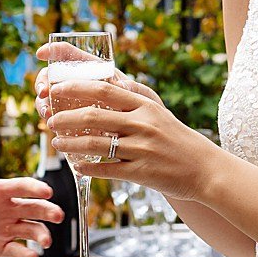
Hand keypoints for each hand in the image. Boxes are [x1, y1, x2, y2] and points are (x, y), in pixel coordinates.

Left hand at [0, 178, 64, 256]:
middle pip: (33, 207)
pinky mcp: (4, 246)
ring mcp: (8, 228)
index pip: (19, 187)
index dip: (34, 188)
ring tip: (45, 242)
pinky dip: (26, 254)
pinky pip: (19, 250)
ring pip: (32, 229)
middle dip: (47, 211)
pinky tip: (32, 256)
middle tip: (58, 216)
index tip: (47, 192)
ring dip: (41, 234)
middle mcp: (8, 209)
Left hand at [40, 59, 218, 198]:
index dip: (76, 87)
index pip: (104, 88)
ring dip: (70, 144)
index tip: (56, 88)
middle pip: (94, 116)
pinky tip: (77, 166)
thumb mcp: (158, 113)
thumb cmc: (178, 139)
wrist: (206, 169)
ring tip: (57, 143)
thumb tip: (106, 84)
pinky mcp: (142, 172)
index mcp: (145, 105)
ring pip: (96, 144)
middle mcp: (143, 123)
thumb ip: (133, 100)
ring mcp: (142, 148)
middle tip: (51, 120)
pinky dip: (88, 168)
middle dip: (66, 117)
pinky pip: (107, 169)